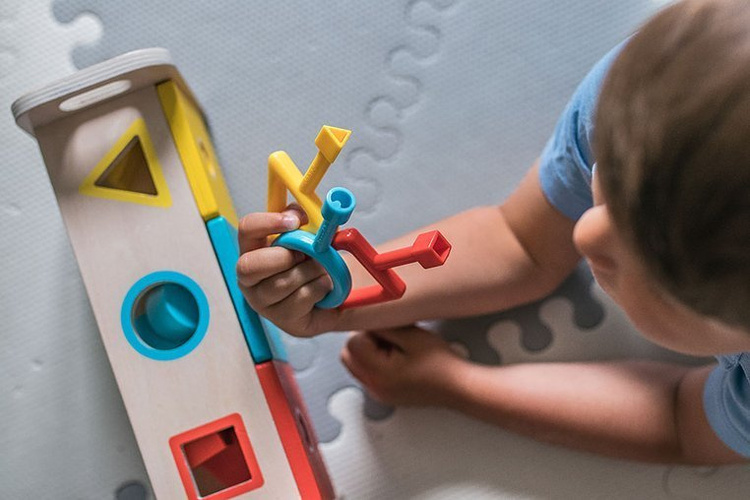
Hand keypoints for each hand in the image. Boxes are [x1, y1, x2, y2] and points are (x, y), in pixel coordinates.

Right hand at [236, 205, 338, 336]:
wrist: (332, 294)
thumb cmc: (313, 262)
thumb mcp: (309, 236)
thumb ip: (302, 221)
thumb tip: (299, 214)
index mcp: (253, 249)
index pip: (246, 229)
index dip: (268, 223)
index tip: (295, 223)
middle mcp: (249, 277)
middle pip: (249, 265)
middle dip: (284, 257)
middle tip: (306, 254)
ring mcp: (262, 301)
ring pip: (280, 283)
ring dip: (309, 272)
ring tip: (321, 270)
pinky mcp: (281, 318)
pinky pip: (299, 299)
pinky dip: (318, 288)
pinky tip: (323, 287)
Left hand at [340, 326, 467, 406]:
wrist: (458, 387)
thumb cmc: (440, 364)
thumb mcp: (411, 336)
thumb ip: (384, 326)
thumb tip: (366, 318)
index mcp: (377, 373)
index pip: (352, 343)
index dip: (367, 330)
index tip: (386, 328)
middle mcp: (373, 386)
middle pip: (348, 356)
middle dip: (363, 340)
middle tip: (388, 336)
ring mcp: (378, 393)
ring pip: (356, 365)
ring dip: (368, 351)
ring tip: (395, 347)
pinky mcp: (385, 394)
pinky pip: (368, 374)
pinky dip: (375, 362)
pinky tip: (397, 357)